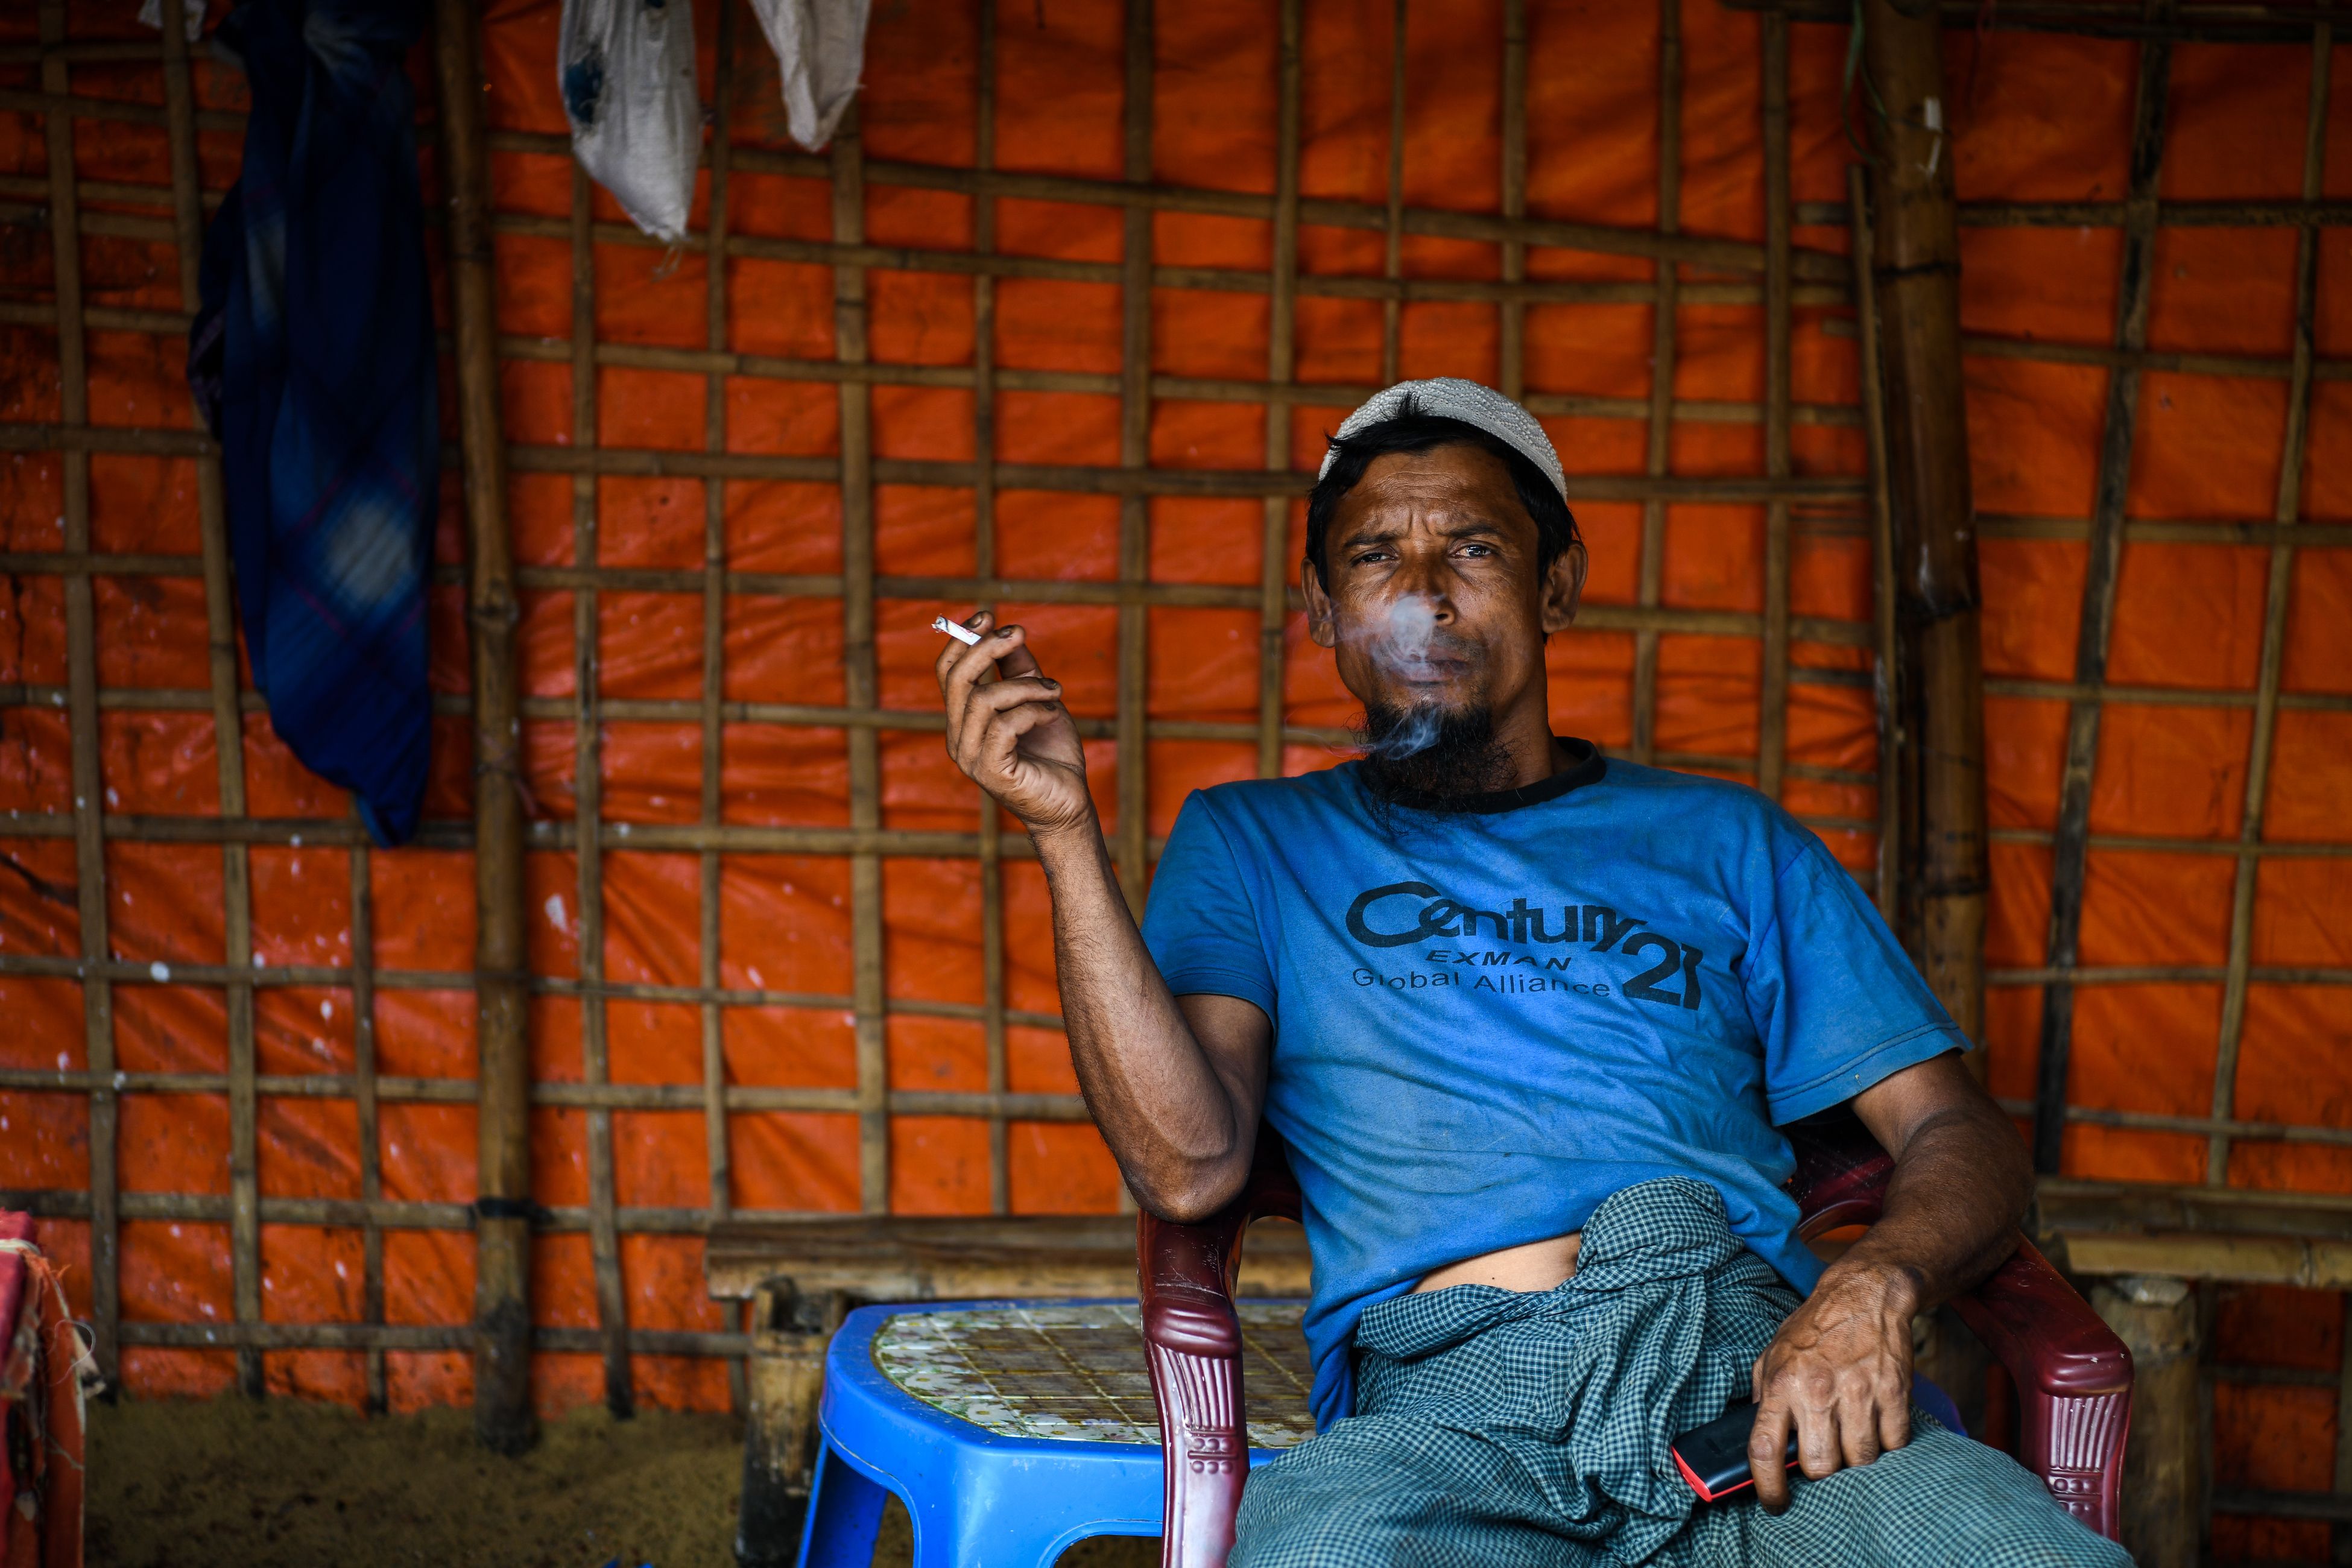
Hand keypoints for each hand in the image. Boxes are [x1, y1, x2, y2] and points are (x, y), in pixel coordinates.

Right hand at [935, 609, 1092, 839]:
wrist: (1069, 803)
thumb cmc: (1051, 753)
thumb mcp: (1036, 699)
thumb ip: (1019, 670)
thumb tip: (1010, 632)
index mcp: (963, 719)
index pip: (947, 672)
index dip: (963, 640)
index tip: (988, 616)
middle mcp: (958, 738)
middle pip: (957, 679)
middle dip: (987, 648)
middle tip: (1019, 634)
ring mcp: (971, 757)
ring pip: (984, 699)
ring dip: (1025, 686)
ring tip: (1055, 690)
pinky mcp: (991, 772)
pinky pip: (1005, 725)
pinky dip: (1033, 711)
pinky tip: (1053, 715)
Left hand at [1746, 1261, 1917, 1510]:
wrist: (1864, 1295)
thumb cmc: (1814, 1328)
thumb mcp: (1773, 1354)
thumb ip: (1763, 1396)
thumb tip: (1760, 1437)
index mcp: (1781, 1384)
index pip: (1765, 1449)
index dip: (1768, 1486)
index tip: (1775, 1503)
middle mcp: (1818, 1392)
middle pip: (1819, 1466)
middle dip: (1821, 1472)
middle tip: (1823, 1457)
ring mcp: (1859, 1394)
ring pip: (1860, 1461)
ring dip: (1856, 1459)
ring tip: (1851, 1436)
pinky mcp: (1894, 1394)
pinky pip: (1893, 1444)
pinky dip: (1887, 1443)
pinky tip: (1876, 1423)